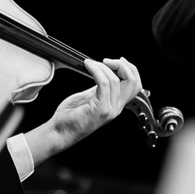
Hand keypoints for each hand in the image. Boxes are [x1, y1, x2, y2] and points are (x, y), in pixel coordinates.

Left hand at [24, 58, 142, 164]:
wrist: (59, 132)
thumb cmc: (70, 116)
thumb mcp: (89, 97)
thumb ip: (100, 87)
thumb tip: (104, 71)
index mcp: (116, 104)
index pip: (135, 85)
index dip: (130, 69)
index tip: (118, 60)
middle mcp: (116, 108)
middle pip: (133, 82)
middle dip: (123, 66)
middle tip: (107, 60)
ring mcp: (110, 109)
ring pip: (116, 80)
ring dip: (102, 66)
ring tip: (90, 64)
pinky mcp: (101, 109)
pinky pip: (103, 83)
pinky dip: (96, 70)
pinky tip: (88, 66)